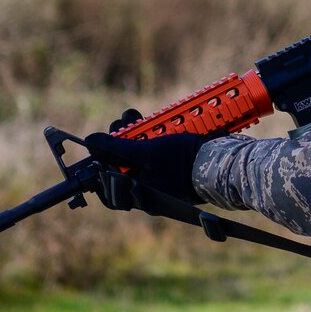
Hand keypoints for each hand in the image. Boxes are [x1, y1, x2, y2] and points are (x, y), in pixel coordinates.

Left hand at [81, 131, 209, 207]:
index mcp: (140, 195)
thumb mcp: (146, 152)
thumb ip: (116, 148)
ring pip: (138, 155)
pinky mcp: (173, 163)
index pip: (110, 189)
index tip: (97, 149)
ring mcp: (161, 176)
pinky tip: (148, 121)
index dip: (99, 168)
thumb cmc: (182, 162)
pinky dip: (150, 135)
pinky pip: (155, 150)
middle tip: (119, 124)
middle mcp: (149, 189)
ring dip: (133, 133)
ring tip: (132, 116)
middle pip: (123, 166)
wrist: (221, 161)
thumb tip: (89, 141)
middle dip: (118, 141)